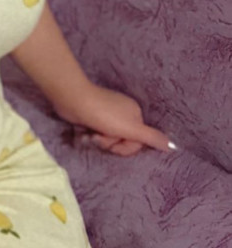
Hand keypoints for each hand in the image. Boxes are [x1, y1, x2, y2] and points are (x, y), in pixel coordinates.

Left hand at [54, 84, 176, 156]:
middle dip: (110, 144)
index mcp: (135, 114)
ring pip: (107, 140)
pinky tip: (83, 132)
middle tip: (100, 136)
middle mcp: (122, 113)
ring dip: (98, 141)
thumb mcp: (131, 128)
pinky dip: (89, 136)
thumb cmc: (103, 114)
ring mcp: (106, 115)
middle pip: (121, 141)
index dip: (125, 147)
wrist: (74, 100)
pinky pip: (95, 135)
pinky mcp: (91, 117)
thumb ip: (151, 137)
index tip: (116, 142)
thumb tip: (173, 146)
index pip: (137, 142)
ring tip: (90, 133)